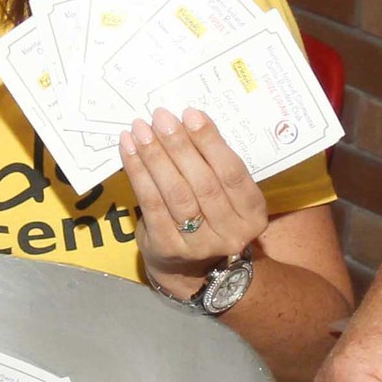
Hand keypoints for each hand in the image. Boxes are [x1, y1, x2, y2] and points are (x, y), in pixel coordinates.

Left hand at [122, 108, 269, 294]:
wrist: (190, 268)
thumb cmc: (209, 216)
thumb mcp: (226, 195)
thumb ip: (214, 165)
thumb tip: (188, 120)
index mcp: (252, 214)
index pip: (232, 174)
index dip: (211, 143)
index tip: (191, 114)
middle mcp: (230, 233)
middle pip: (203, 183)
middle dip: (179, 146)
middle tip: (161, 117)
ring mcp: (198, 244)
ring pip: (175, 194)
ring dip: (155, 157)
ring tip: (141, 129)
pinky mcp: (167, 247)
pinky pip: (151, 204)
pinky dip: (138, 173)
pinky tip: (129, 149)